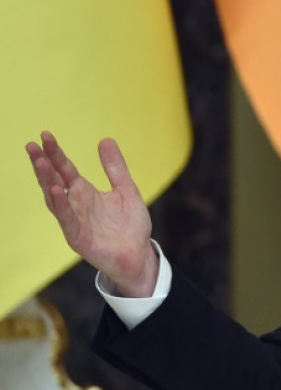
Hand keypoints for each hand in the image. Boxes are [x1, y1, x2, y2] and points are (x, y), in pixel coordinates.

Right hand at [26, 132, 157, 296]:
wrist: (139, 254)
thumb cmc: (130, 225)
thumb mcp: (126, 190)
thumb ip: (115, 168)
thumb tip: (105, 139)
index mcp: (84, 193)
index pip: (65, 169)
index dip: (56, 153)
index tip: (45, 135)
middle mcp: (75, 205)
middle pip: (54, 181)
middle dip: (43, 164)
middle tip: (32, 145)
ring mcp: (74, 221)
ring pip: (55, 199)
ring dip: (47, 181)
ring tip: (40, 162)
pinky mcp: (78, 237)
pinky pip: (67, 220)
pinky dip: (62, 205)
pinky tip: (57, 191)